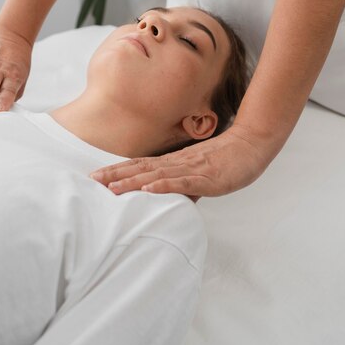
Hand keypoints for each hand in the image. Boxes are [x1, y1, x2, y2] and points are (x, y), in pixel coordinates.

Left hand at [90, 125, 268, 198]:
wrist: (251, 145)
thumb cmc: (226, 159)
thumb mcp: (200, 175)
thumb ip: (184, 186)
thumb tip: (169, 199)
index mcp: (174, 162)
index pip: (141, 166)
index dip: (118, 171)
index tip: (97, 176)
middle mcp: (178, 163)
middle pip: (142, 168)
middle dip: (116, 175)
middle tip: (93, 180)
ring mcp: (191, 169)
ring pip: (157, 175)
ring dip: (133, 181)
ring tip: (112, 188)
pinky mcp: (207, 177)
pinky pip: (183, 182)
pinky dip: (164, 186)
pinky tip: (149, 189)